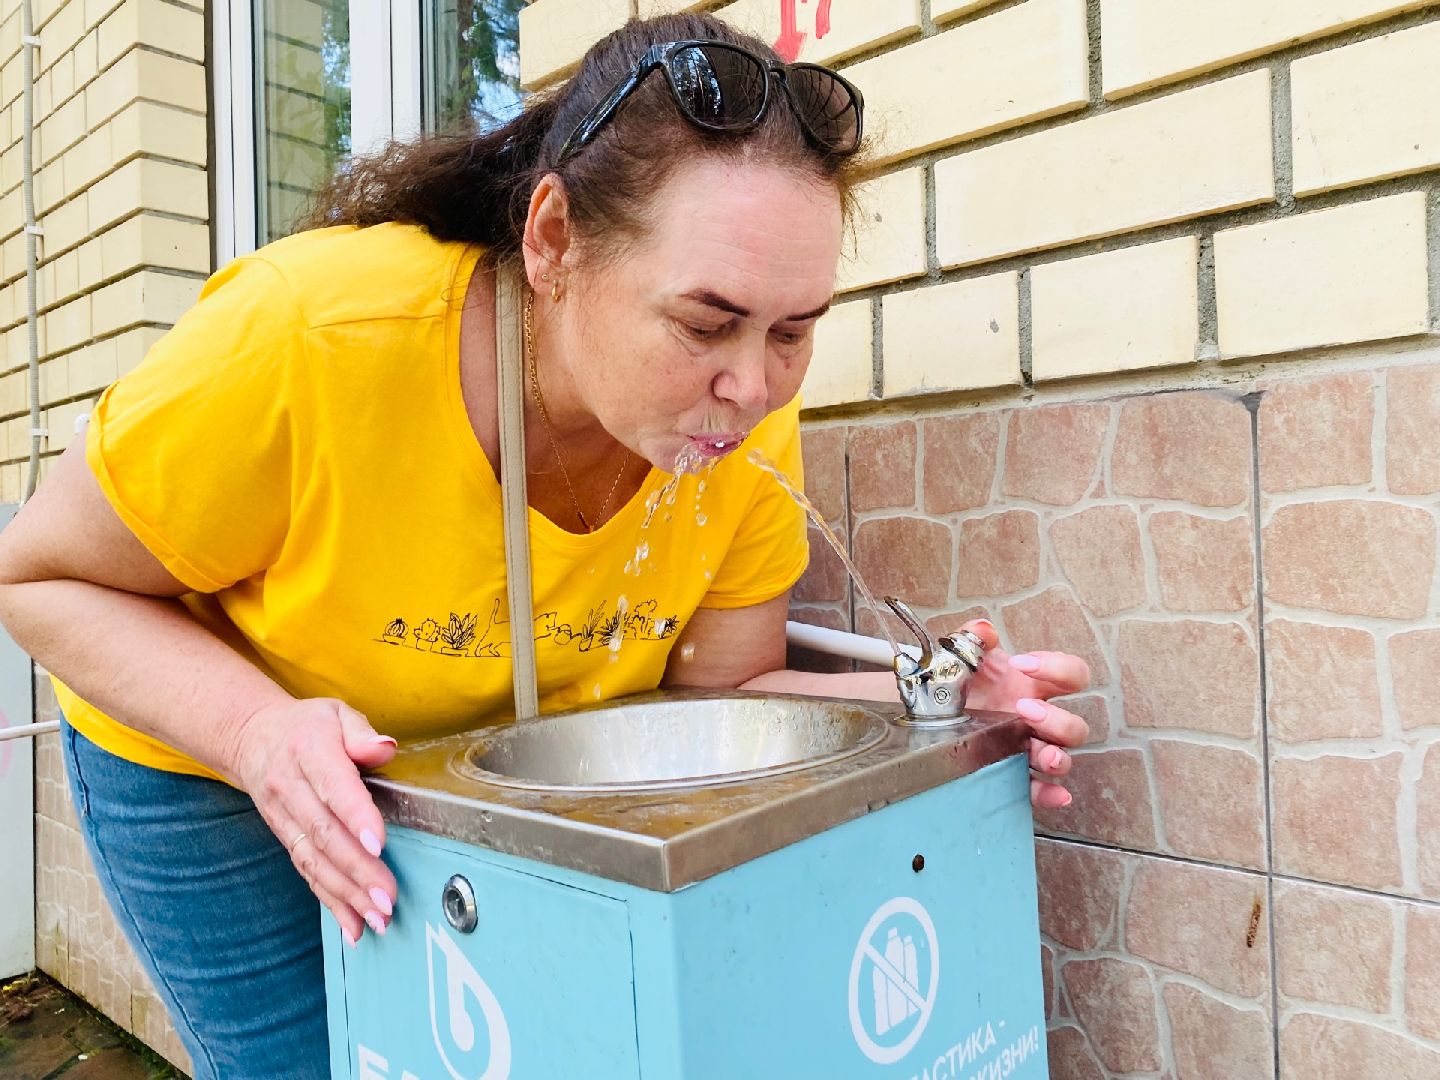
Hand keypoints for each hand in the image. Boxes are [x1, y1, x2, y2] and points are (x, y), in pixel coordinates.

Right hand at [229, 698, 398, 945]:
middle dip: (358, 871)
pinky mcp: (285, 839)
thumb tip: (384, 748)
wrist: (251, 738)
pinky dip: (330, 902)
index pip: (334, 788)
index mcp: (310, 752)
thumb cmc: (307, 726)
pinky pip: (307, 873)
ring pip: (315, 861)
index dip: (356, 817)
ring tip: (376, 919)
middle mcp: (291, 789)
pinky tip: (352, 925)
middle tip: (386, 898)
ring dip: (346, 895)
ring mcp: (284, 818)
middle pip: (325, 834)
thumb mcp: (335, 713)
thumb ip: (361, 732)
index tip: (379, 844)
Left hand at [957, 620, 1090, 810]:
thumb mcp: (963, 656)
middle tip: (1023, 709)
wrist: (929, 705)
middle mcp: (1037, 719)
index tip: (1022, 664)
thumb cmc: (959, 680)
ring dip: (1057, 758)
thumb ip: (972, 638)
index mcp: (1034, 686)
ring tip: (1041, 756)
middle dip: (1055, 720)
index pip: (1072, 675)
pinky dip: (1049, 794)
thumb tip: (984, 630)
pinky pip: (1037, 788)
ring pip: (1061, 757)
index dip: (1058, 669)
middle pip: (1073, 726)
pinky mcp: (1010, 771)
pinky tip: (1054, 795)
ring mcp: (1026, 748)